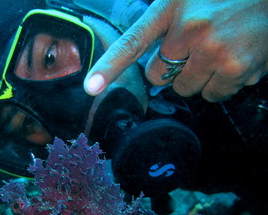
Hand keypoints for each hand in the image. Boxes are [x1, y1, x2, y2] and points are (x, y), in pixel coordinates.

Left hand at [84, 0, 267, 101]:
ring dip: (198, 76)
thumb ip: (165, 19)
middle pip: (158, 76)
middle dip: (171, 69)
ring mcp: (214, 51)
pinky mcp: (236, 68)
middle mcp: (190, 30)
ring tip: (219, 49)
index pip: (133, 42)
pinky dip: (222, 83)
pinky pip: (215, 94)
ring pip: (187, 88)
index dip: (109, 67)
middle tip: (194, 48)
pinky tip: (235, 57)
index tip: (91, 87)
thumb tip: (152, 49)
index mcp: (172, 7)